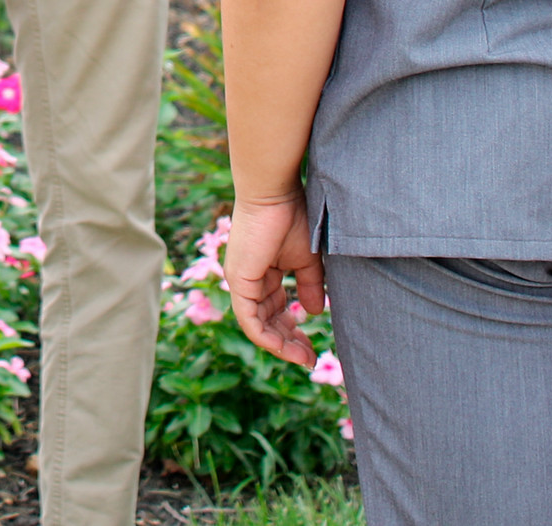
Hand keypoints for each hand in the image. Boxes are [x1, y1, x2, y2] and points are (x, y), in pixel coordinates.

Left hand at [224, 191, 326, 366]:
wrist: (275, 193)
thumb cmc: (292, 216)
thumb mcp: (307, 259)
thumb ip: (310, 286)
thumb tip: (313, 312)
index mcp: (262, 273)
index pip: (275, 310)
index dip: (293, 329)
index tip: (314, 345)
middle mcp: (248, 280)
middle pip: (267, 322)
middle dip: (289, 343)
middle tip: (310, 358)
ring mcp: (240, 281)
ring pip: (257, 325)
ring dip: (281, 345)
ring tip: (304, 358)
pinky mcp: (238, 281)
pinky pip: (248, 319)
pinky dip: (266, 336)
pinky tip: (285, 347)